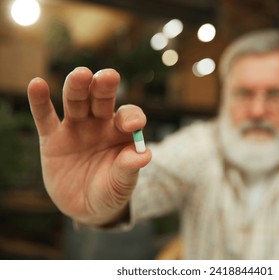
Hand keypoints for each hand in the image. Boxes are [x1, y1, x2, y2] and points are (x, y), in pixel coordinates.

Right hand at [27, 67, 151, 225]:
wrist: (86, 206)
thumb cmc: (110, 190)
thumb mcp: (122, 184)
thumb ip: (129, 169)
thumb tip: (144, 155)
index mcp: (121, 132)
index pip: (129, 116)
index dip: (132, 117)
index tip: (134, 125)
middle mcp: (99, 124)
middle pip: (101, 100)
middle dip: (104, 88)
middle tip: (109, 77)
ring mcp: (75, 128)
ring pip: (75, 102)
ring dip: (77, 87)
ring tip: (81, 75)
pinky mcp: (52, 138)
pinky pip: (45, 117)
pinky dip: (40, 101)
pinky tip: (37, 85)